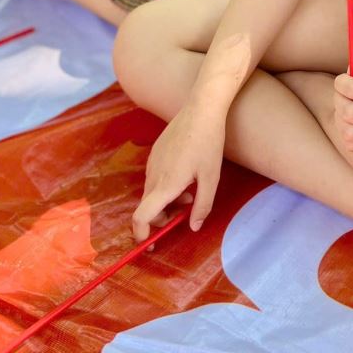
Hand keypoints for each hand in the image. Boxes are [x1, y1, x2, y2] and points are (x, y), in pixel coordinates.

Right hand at [132, 105, 225, 240]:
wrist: (201, 109)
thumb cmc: (208, 144)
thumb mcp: (211, 178)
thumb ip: (202, 206)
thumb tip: (193, 227)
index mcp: (165, 185)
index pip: (141, 217)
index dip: (142, 234)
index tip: (151, 243)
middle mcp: (153, 175)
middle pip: (147, 207)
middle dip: (161, 218)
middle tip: (183, 214)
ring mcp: (152, 162)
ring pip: (151, 192)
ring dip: (165, 201)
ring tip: (189, 193)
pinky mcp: (155, 151)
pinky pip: (154, 177)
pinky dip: (164, 186)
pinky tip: (185, 176)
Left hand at [333, 36, 352, 152]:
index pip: (352, 90)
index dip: (341, 83)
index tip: (344, 79)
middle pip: (347, 112)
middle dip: (340, 100)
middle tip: (346, 95)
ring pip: (346, 130)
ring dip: (341, 116)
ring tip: (349, 106)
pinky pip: (348, 143)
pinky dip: (344, 131)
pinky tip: (352, 122)